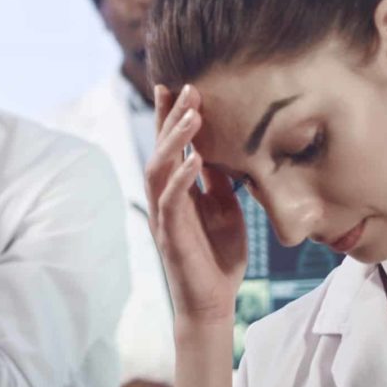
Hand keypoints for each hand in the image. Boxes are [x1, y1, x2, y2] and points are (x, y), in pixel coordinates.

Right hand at [146, 84, 246, 386]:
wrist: (213, 303)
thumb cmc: (218, 258)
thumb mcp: (226, 210)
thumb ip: (219, 182)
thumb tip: (222, 150)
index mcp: (178, 190)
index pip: (171, 145)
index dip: (172, 115)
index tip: (180, 83)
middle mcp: (165, 198)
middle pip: (160, 147)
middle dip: (172, 116)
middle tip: (189, 86)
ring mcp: (165, 216)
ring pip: (159, 168)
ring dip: (176, 139)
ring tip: (194, 113)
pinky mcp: (170, 235)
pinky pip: (170, 201)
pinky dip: (181, 179)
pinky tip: (195, 160)